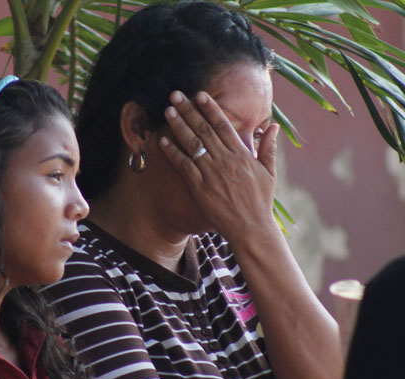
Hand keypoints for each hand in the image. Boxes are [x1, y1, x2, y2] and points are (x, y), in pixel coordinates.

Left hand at [159, 90, 279, 240]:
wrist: (251, 228)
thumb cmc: (260, 201)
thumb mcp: (269, 172)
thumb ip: (268, 147)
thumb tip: (272, 125)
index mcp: (242, 155)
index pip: (223, 125)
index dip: (210, 108)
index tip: (200, 94)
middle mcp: (226, 160)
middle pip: (204, 130)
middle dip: (189, 110)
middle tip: (176, 95)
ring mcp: (212, 173)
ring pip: (192, 144)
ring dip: (179, 125)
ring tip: (168, 110)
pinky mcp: (200, 188)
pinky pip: (184, 166)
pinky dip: (173, 152)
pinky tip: (163, 140)